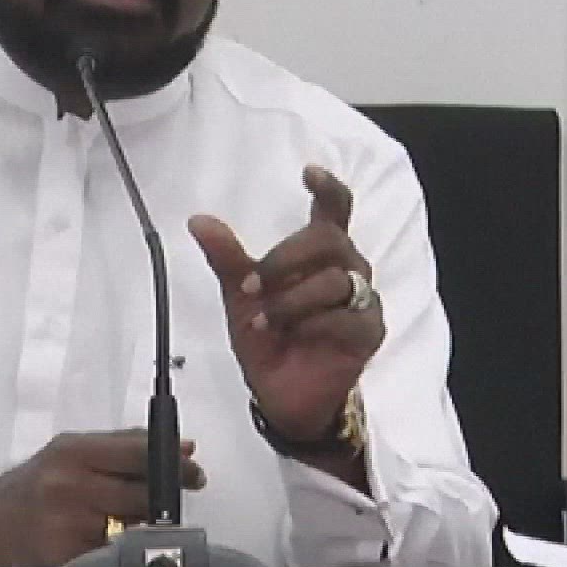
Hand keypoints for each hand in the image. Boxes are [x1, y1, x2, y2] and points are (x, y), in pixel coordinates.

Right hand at [0, 429, 205, 566]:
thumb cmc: (30, 488)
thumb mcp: (68, 452)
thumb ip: (122, 445)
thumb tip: (180, 445)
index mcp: (73, 453)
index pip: (139, 451)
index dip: (174, 461)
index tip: (192, 467)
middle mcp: (72, 487)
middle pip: (143, 493)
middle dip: (166, 497)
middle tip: (175, 496)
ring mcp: (71, 525)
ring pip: (134, 527)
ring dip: (144, 525)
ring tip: (132, 519)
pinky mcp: (70, 558)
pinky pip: (114, 554)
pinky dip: (121, 550)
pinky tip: (111, 543)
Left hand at [188, 165, 384, 442]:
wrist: (281, 394)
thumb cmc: (268, 337)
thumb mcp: (241, 296)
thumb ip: (228, 259)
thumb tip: (198, 220)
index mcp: (320, 252)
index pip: (335, 209)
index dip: (327, 188)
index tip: (309, 172)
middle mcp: (348, 268)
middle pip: (330, 240)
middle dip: (286, 258)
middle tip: (252, 284)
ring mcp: (363, 300)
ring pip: (337, 281)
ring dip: (293, 300)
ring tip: (263, 322)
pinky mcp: (369, 332)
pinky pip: (348, 318)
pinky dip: (314, 325)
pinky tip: (295, 336)